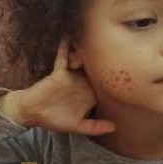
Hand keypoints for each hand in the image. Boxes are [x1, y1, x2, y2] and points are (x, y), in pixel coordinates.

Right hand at [0, 40, 114, 135]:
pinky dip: (64, 47)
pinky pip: (62, 57)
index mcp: (88, 95)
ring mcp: (71, 76)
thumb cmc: (55, 120)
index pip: (104, 85)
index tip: (128, 71)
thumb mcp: (76, 126)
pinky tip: (68, 36)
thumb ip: (94, 127)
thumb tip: (114, 128)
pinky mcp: (58, 72)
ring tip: (97, 44)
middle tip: (117, 50)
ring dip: (88, 53)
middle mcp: (81, 83)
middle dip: (105, 60)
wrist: (34, 113)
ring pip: (82, 61)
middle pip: (95, 70)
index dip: (114, 78)